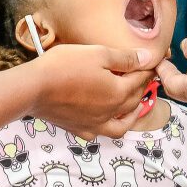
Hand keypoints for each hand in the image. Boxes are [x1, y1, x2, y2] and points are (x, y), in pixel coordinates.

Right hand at [28, 44, 155, 138]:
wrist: (33, 89)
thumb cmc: (65, 66)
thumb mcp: (98, 54)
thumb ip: (125, 58)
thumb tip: (148, 58)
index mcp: (119, 92)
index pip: (141, 78)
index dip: (148, 68)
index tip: (153, 61)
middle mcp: (111, 112)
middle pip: (134, 99)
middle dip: (143, 86)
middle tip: (145, 76)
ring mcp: (95, 124)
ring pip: (122, 123)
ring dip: (133, 113)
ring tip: (136, 104)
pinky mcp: (79, 129)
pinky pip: (101, 132)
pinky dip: (109, 126)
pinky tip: (106, 120)